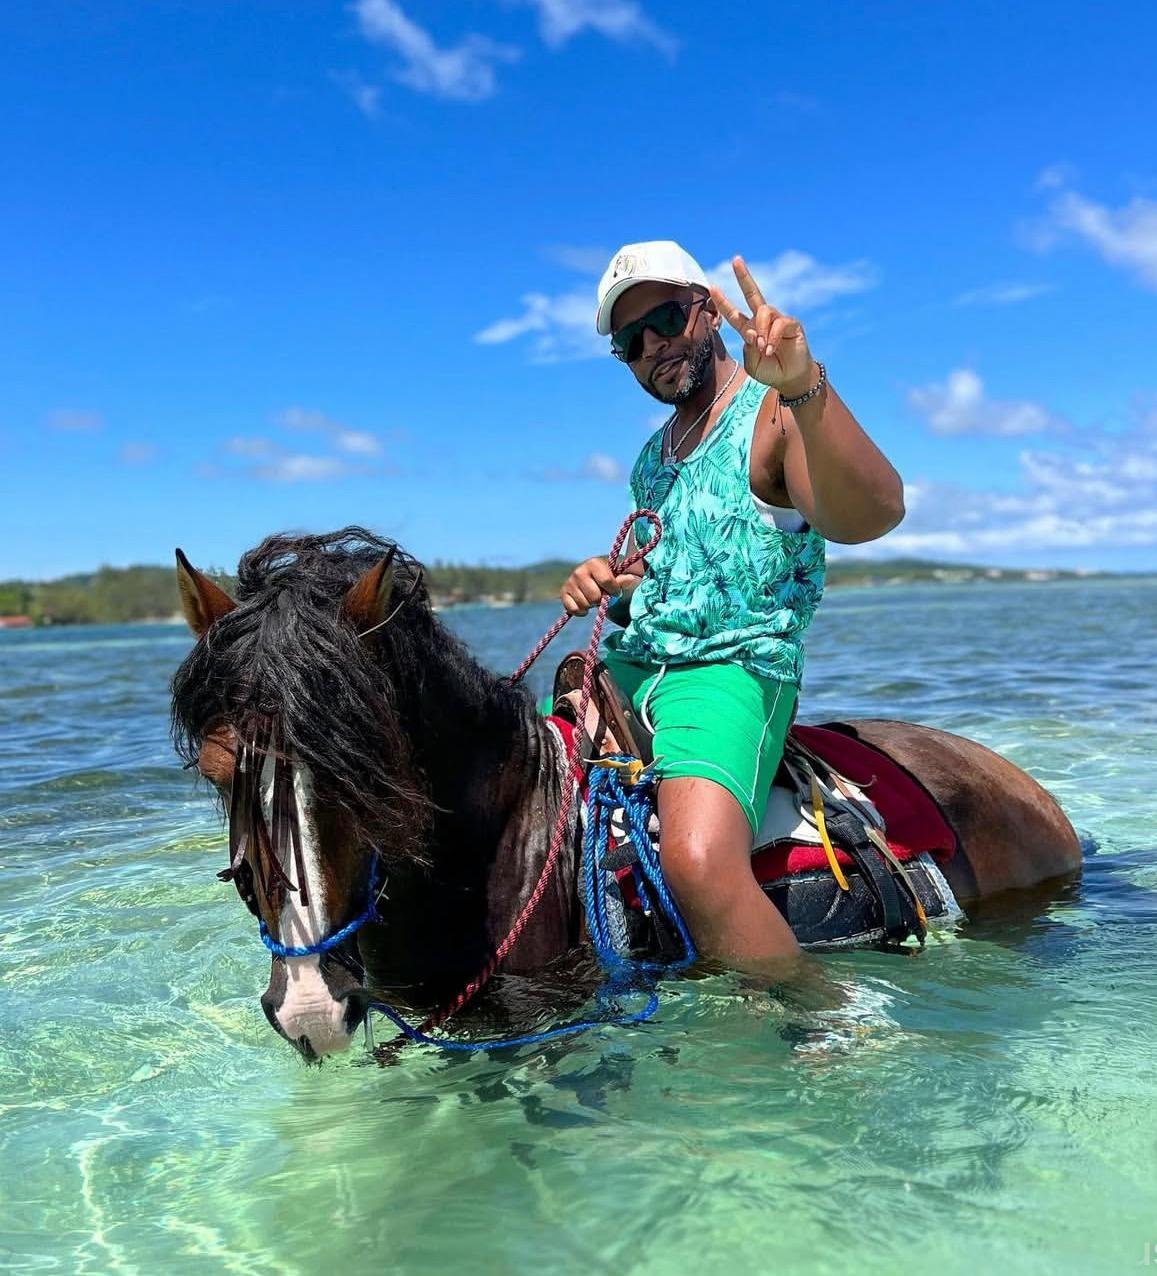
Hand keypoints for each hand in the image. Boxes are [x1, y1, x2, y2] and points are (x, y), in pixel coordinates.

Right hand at [560, 556, 639, 616]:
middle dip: (602, 599)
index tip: (616, 591)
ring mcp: (570, 582)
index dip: (614, 591)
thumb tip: (630, 579)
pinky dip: (581, 612)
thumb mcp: (620, 577)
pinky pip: (573, 609)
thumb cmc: (611, 579)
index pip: (606, 581)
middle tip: (603, 595)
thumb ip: (624, 579)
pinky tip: (585, 606)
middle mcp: (579, 571)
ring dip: (592, 605)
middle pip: (594, 596)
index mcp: (594, 563)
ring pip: (584, 604)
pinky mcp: (563, 593)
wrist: (596, 581)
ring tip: (594, 598)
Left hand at [710, 256, 816, 396]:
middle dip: (743, 276)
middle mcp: (762, 321)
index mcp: (748, 330)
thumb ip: (748, 348)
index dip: (723, 302)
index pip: (733, 313)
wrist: (790, 379)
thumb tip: (753, 332)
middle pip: (752, 293)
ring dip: (761, 329)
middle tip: (736, 260)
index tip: (712, 287)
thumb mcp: (752, 364)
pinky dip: (772, 336)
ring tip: (764, 349)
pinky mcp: (791, 324)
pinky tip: (771, 349)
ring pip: (764, 311)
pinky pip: (779, 322)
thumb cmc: (770, 371)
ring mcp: (777, 320)